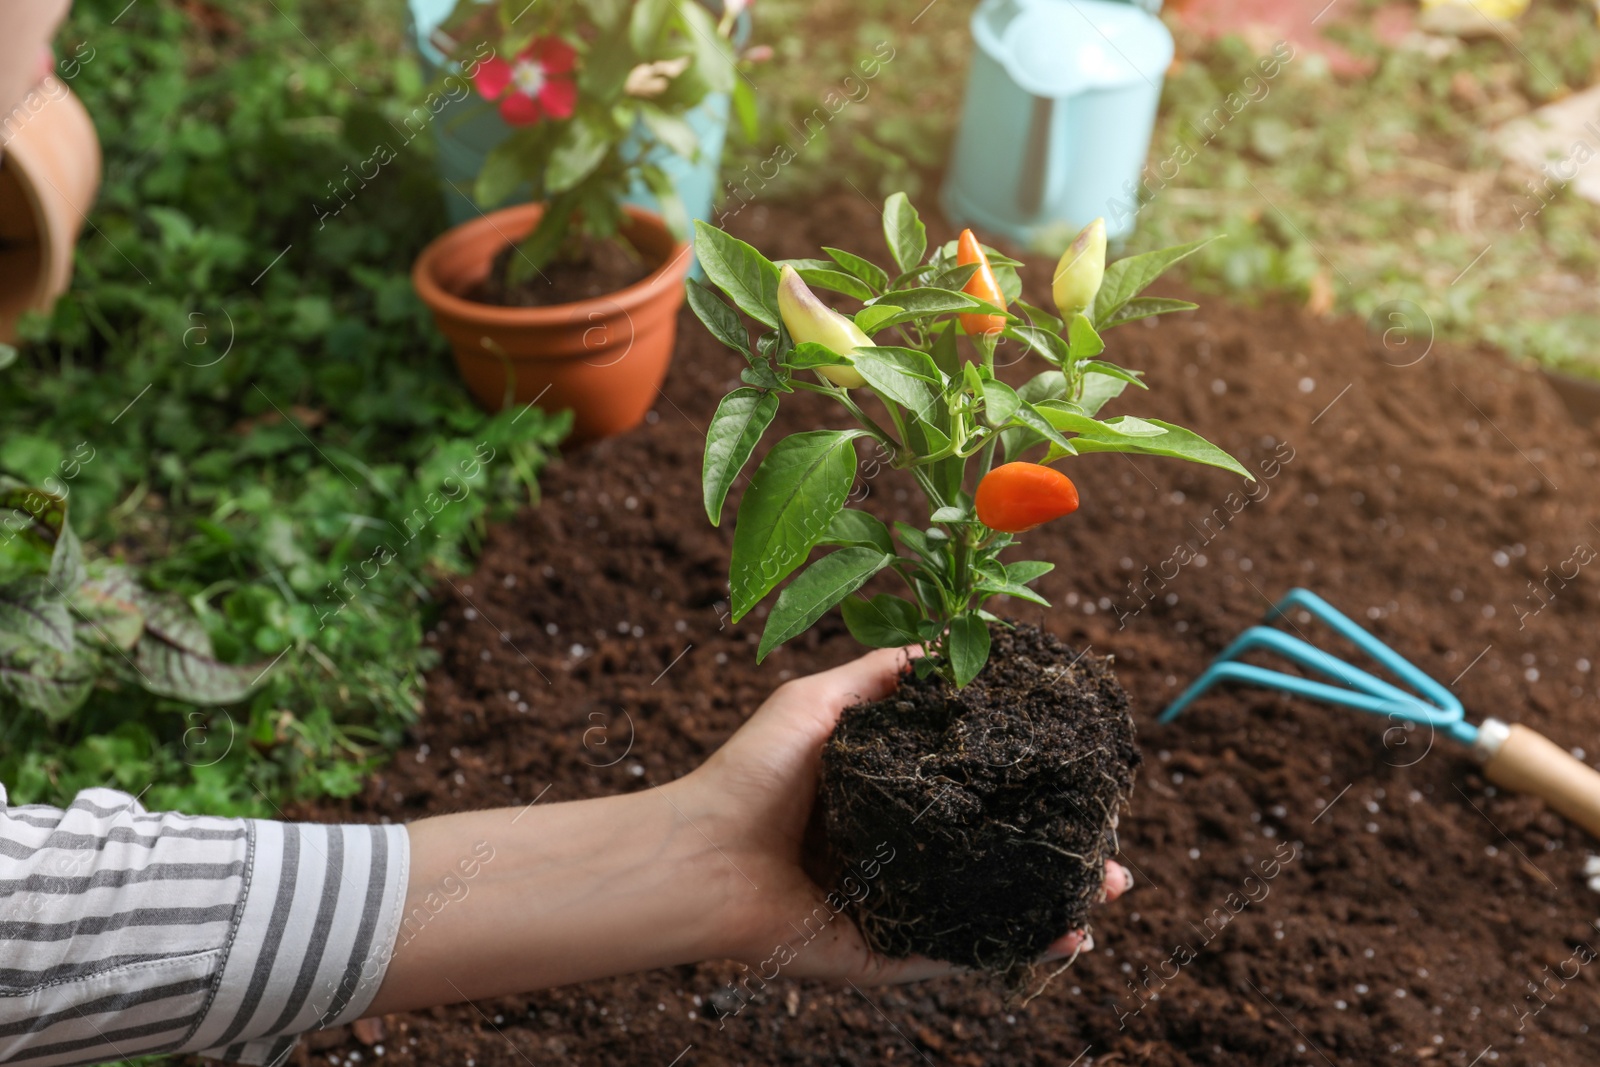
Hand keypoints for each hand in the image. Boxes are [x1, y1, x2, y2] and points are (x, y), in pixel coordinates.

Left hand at [668, 647, 1132, 984]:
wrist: (702, 854)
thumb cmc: (752, 773)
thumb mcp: (820, 704)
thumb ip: (881, 680)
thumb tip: (946, 649)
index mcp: (892, 805)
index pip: (977, 799)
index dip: (1030, 789)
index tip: (1080, 774)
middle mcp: (905, 857)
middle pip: (999, 856)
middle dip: (1060, 852)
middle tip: (1111, 845)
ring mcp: (901, 908)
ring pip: (995, 908)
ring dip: (1058, 902)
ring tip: (1109, 890)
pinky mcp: (887, 954)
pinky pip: (964, 956)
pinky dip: (1017, 948)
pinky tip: (1067, 935)